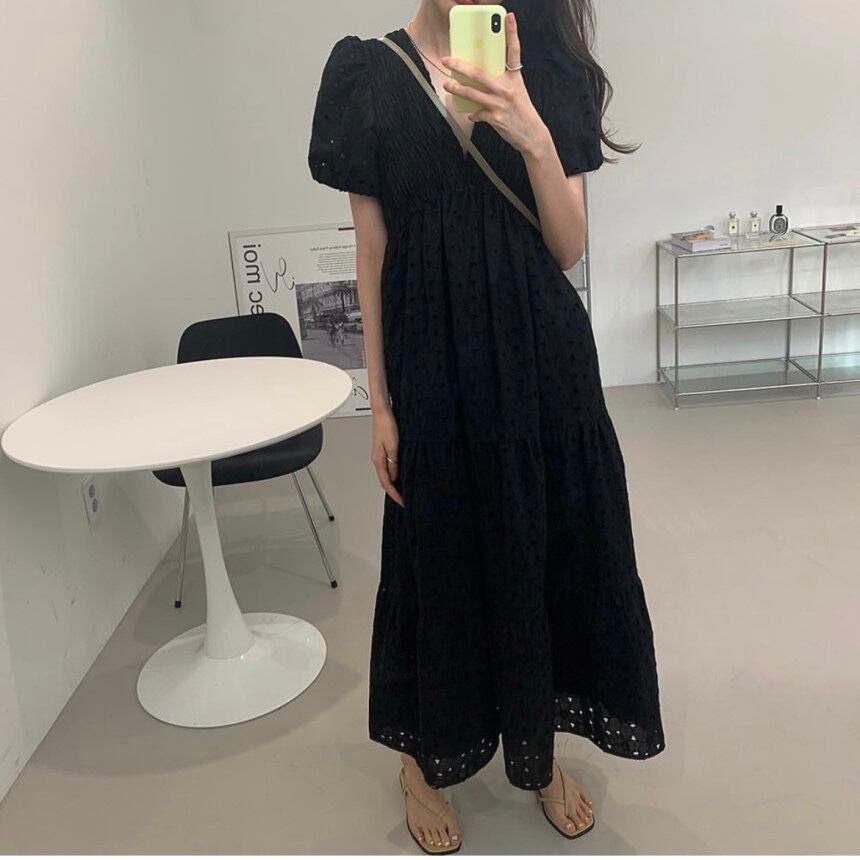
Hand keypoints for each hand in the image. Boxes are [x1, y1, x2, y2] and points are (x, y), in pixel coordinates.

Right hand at [371, 406, 404, 506]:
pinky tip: (400, 474)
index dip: (394, 495)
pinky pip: (388, 467)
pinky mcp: (383, 450)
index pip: (386, 483)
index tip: (402, 502)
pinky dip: (394, 474)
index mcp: (378, 460)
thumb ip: (394, 463)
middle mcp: (377, 459)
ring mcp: (380, 455)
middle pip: (385, 481)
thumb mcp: (393, 446)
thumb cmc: (386, 425)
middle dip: (394, 492)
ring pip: (386, 474)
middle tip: (404, 500)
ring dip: (394, 484)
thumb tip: (395, 477)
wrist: (382, 412)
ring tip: (404, 490)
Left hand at [440, 11, 550, 157]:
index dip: (512, 33)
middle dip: (460, 66)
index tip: (509, 18)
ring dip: (457, 89)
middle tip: (448, 60)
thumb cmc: (522, 112)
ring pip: (472, 93)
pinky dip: (473, 114)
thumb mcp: (517, 91)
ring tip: (448, 84)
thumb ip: (502, 81)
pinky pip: (476, 113)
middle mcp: (507, 88)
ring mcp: (500, 103)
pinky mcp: (495, 118)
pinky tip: (472, 114)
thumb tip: (483, 78)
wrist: (531, 134)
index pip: (514, 52)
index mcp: (515, 78)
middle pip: (479, 73)